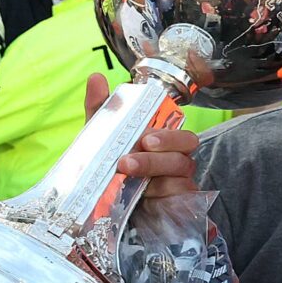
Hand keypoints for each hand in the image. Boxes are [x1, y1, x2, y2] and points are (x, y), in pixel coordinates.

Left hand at [83, 74, 198, 197]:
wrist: (101, 203)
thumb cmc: (108, 164)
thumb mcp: (101, 136)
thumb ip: (101, 108)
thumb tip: (96, 77)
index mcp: (164, 141)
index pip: (181, 133)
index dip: (168, 134)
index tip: (145, 137)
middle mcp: (176, 160)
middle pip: (185, 150)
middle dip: (161, 150)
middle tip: (133, 154)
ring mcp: (178, 183)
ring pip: (180, 172)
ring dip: (152, 169)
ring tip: (125, 171)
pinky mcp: (177, 205)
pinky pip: (180, 197)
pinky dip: (161, 193)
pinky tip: (144, 194)